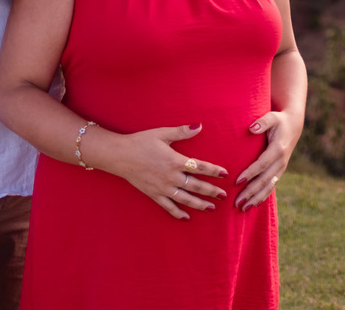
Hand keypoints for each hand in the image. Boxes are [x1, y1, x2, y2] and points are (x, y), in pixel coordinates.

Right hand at [109, 123, 228, 219]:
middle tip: (224, 195)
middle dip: (211, 191)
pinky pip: (168, 207)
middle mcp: (171, 176)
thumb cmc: (141, 142)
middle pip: (196, 186)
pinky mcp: (154, 194)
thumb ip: (182, 132)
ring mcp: (162, 188)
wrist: (120, 155)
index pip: (200, 167)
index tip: (224, 174)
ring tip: (211, 207)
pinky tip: (187, 217)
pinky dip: (178, 213)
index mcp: (175, 160)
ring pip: (185, 199)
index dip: (213, 171)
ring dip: (199, 204)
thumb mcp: (162, 134)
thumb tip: (200, 126)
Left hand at [234, 110, 302, 210]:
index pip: (262, 164)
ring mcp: (281, 168)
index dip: (250, 173)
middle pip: (264, 180)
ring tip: (243, 208)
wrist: (293, 126)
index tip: (237, 181)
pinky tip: (253, 204)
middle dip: (250, 192)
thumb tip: (251, 129)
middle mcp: (281, 161)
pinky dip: (263, 196)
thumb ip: (262, 122)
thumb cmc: (279, 120)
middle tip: (236, 202)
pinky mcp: (279, 171)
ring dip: (256, 198)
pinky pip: (271, 186)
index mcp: (278, 149)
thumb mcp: (272, 117)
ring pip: (268, 187)